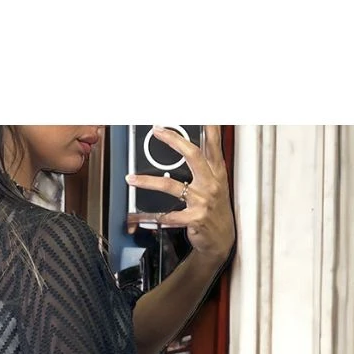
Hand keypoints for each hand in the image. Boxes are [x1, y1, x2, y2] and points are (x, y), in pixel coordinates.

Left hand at [125, 126, 235, 262]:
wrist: (221, 240)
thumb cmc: (215, 210)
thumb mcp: (216, 185)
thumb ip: (205, 166)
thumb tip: (189, 146)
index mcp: (217, 172)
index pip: (214, 144)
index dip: (209, 127)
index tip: (203, 112)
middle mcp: (211, 183)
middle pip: (193, 155)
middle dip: (174, 140)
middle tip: (158, 131)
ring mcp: (203, 201)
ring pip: (171, 186)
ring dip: (148, 181)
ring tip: (132, 179)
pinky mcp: (194, 219)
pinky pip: (168, 216)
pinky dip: (153, 217)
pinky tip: (141, 217)